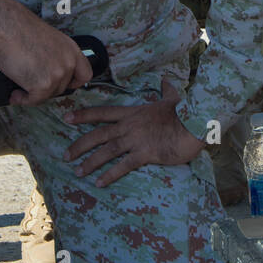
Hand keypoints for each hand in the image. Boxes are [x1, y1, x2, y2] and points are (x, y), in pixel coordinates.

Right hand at [0, 0, 92, 104]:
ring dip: (32, 94)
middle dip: (46, 88)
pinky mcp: (44, 85)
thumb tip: (47, 71)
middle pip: (62, 87)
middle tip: (31, 84)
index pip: (85, 74)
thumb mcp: (50, 41)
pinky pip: (34, 100)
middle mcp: (68, 62)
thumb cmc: (22, 31)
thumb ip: (55, 56)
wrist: (10, 28)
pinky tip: (16, 95)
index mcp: (71, 50)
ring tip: (19, 89)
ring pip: (48, 95)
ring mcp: (58, 74)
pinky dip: (23, 100)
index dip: (75, 82)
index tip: (65, 85)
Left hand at [64, 81, 204, 186]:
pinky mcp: (146, 153)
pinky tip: (99, 183)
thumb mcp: (173, 98)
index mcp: (133, 112)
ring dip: (91, 162)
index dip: (83, 115)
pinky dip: (110, 174)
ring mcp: (137, 139)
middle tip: (65, 155)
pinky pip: (123, 165)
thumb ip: (166, 90)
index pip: (103, 113)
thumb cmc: (185, 112)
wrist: (196, 122)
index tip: (66, 118)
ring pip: (107, 151)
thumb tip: (166, 80)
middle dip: (80, 145)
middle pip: (99, 134)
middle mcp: (130, 126)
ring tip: (78, 172)